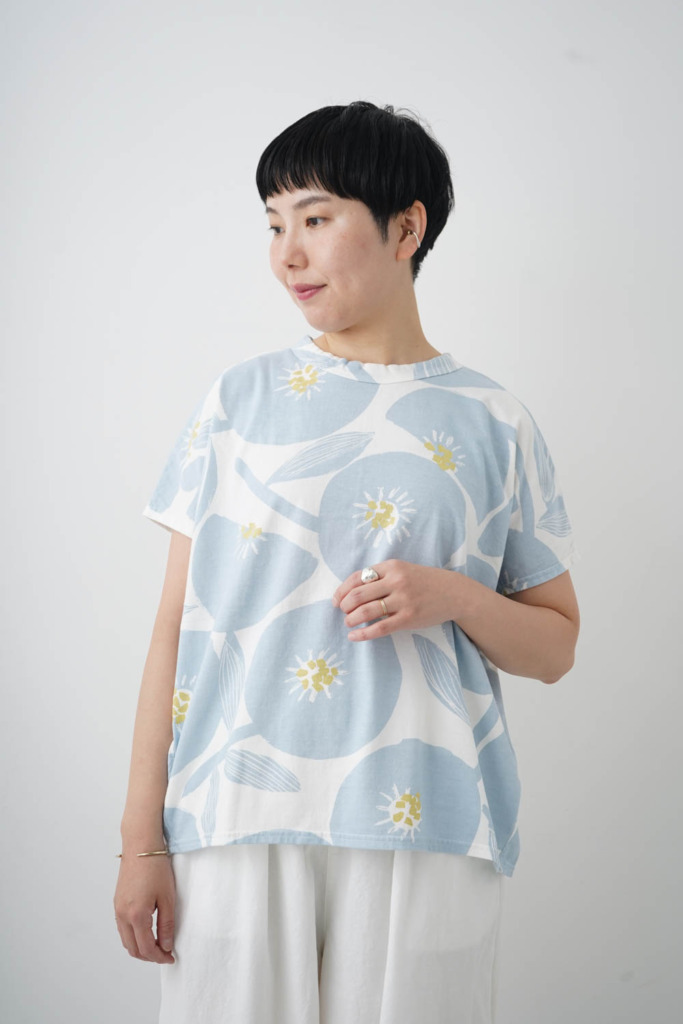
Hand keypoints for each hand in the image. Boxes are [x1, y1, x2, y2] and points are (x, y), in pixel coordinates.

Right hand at [114, 855, 175, 963]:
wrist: (140, 845)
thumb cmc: (156, 867)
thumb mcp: (167, 897)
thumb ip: (167, 925)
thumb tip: (167, 946)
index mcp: (136, 915)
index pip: (146, 949)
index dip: (159, 957)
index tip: (171, 957)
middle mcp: (122, 915)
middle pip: (133, 949)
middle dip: (149, 956)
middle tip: (165, 954)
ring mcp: (117, 909)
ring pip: (126, 941)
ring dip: (140, 948)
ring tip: (158, 944)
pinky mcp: (116, 903)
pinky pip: (122, 929)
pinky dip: (133, 937)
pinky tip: (146, 932)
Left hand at [331, 559, 454, 640]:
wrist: (454, 592)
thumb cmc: (424, 582)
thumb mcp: (403, 570)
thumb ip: (381, 577)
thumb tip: (351, 592)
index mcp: (391, 566)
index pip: (357, 577)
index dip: (342, 590)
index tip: (336, 600)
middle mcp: (396, 581)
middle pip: (358, 594)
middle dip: (344, 605)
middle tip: (343, 612)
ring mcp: (403, 600)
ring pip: (366, 611)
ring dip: (351, 619)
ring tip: (348, 623)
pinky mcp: (408, 618)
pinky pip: (379, 628)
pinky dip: (363, 633)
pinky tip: (354, 636)